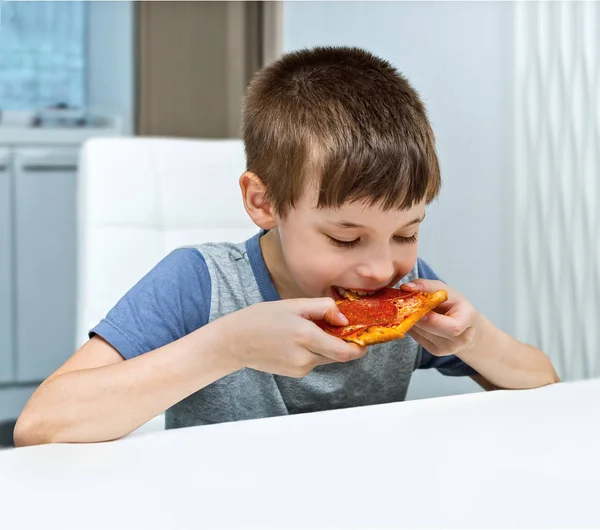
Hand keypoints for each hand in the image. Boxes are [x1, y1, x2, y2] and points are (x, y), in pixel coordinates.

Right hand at [218, 298, 367, 377]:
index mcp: (306, 337)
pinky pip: (313, 361)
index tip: (364, 338)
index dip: (359, 347)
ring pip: (325, 358)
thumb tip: (345, 320)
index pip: (345, 351)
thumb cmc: (261, 319)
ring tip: (308, 329)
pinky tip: (297, 340)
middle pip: (338, 355)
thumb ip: (324, 308)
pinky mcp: (295, 373)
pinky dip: (313, 351)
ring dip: (326, 346)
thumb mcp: (294, 304)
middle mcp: (305, 357)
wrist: (234, 342)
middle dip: (342, 343)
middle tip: (337, 327)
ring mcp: (300, 368)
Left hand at [400, 279, 479, 356]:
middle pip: (431, 329)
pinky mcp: (436, 351)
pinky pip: (418, 339)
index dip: (431, 319)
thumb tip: (405, 287)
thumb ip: (426, 286)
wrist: (465, 325)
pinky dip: (412, 327)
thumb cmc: (455, 304)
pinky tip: (414, 319)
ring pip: (421, 334)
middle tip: (404, 304)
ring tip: (409, 309)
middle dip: (415, 316)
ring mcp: (447, 348)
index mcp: (467, 320)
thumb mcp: (445, 290)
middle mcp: (460, 338)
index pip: (451, 327)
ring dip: (410, 321)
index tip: (416, 307)